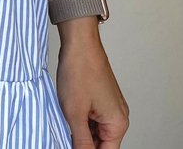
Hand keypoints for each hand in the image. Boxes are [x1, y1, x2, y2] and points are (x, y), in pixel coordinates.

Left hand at [56, 29, 129, 147]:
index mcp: (117, 123)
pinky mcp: (100, 97)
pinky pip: (91, 116)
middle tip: (64, 134)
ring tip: (64, 121)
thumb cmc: (80, 71)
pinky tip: (66, 113)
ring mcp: (110, 106)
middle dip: (82, 142)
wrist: (79, 43)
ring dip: (79, 130)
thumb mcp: (75, 113)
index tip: (71, 145)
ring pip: (94, 130)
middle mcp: (118, 116)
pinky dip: (80, 119)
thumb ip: (80, 140)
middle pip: (101, 143)